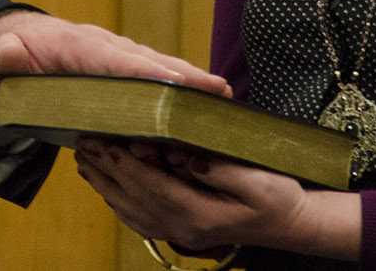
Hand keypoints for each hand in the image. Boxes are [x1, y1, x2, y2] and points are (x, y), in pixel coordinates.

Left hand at [0, 11, 228, 101]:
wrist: (12, 45)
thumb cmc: (7, 55)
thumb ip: (5, 58)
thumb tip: (10, 54)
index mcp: (78, 47)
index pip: (114, 60)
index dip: (144, 71)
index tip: (174, 82)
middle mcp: (104, 48)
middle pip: (148, 62)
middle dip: (183, 76)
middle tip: (218, 91)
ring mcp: (115, 57)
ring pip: (157, 69)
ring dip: (188, 84)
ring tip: (221, 99)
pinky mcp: (121, 70)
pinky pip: (152, 80)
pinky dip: (177, 91)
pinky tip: (199, 109)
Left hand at [75, 141, 357, 260]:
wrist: (292, 225)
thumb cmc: (279, 197)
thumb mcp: (259, 179)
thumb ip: (220, 168)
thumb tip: (187, 156)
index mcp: (200, 214)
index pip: (151, 185)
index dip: (124, 163)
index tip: (103, 141)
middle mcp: (184, 229)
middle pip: (134, 198)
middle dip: (105, 170)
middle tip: (82, 143)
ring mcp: (181, 234)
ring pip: (132, 211)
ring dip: (105, 185)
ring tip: (84, 160)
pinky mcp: (182, 231)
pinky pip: (141, 220)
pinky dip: (119, 202)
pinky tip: (107, 187)